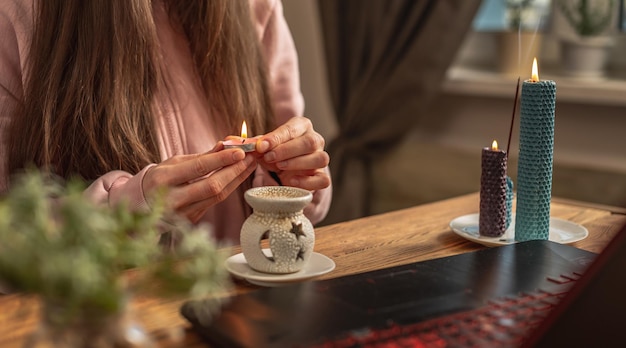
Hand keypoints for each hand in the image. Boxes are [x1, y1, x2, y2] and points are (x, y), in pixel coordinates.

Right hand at [142, 143, 256, 221]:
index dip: (221, 160)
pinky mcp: (191, 220)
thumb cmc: (159, 178)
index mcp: (163, 179)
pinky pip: (215, 202)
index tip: (240, 151)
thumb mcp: (173, 162)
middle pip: (212, 186)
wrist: (141, 205)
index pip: (198, 168)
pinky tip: (239, 176)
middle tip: (252, 157)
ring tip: (251, 164)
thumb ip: (200, 156)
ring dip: (237, 179)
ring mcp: (182, 213)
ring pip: (217, 196)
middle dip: (236, 170)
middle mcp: (172, 199)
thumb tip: (225, 145)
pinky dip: (229, 188)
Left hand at [255, 117, 329, 190]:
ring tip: (279, 167)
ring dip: (298, 163)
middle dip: (287, 150)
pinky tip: (292, 181)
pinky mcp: (322, 177)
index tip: (261, 145)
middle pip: (310, 142)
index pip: (292, 129)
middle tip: (269, 156)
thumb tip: (253, 145)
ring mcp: (321, 158)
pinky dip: (307, 182)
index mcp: (302, 126)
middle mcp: (315, 140)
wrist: (285, 171)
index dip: (276, 137)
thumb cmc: (276, 154)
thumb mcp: (266, 148)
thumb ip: (260, 145)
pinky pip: (323, 180)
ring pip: (320, 159)